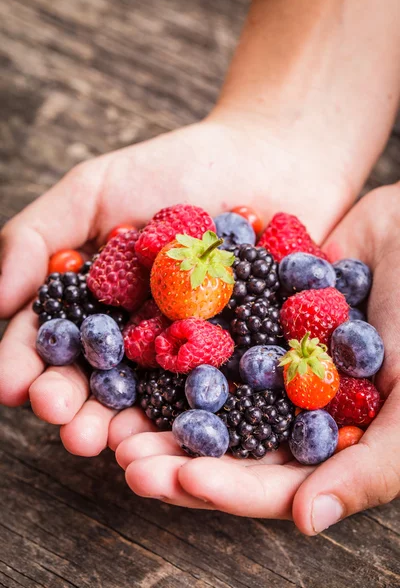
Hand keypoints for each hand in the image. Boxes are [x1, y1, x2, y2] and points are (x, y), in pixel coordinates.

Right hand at [0, 114, 352, 454]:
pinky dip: (206, 414)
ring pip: (157, 400)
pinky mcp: (243, 358)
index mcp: (98, 306)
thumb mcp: (93, 190)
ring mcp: (191, 352)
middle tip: (72, 430)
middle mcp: (139, 337)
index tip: (14, 386)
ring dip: (134, 427)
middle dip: (82, 409)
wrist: (266, 158)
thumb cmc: (173, 167)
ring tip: (116, 447)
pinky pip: (225, 392)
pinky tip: (189, 436)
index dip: (31, 365)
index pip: (55, 342)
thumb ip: (37, 237)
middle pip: (103, 382)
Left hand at [114, 183, 399, 533]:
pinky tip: (137, 343)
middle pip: (227, 444)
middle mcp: (288, 407)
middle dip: (176, 454)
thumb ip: (372, 467)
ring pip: (207, 394)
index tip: (181, 480)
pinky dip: (175, 340)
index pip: (271, 482)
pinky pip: (207, 332)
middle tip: (126, 455)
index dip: (227, 487)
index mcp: (327, 442)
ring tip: (117, 410)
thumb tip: (307, 522)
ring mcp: (266, 361)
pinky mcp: (249, 317)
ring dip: (163, 406)